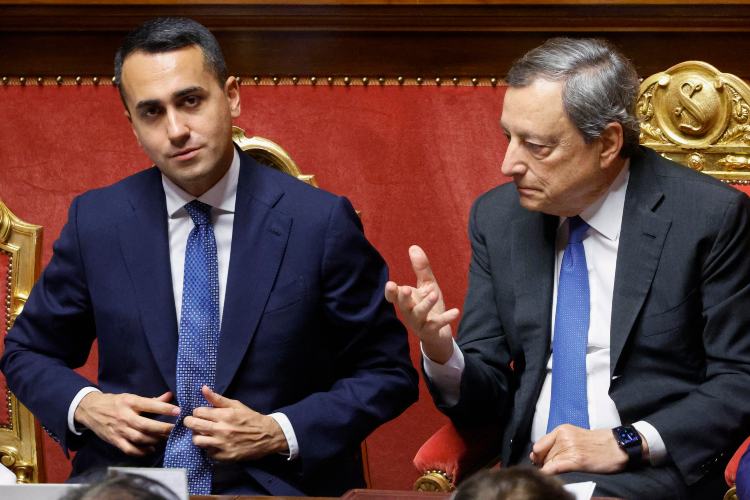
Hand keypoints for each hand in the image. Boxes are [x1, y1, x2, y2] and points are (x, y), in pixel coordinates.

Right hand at [75, 391, 178, 455]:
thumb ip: (151, 400)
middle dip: (163, 428)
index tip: (178, 411)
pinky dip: (142, 451)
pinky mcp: (115, 440)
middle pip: (146, 425)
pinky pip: (130, 449)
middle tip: (175, 429)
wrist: (90, 410)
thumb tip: (170, 396)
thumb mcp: (131, 397)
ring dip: (155, 440)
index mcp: (130, 402)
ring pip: (139, 438)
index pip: (150, 405)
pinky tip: (151, 449)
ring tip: (166, 438)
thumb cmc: (115, 402)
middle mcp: (125, 416)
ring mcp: (119, 430)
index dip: (165, 408)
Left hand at [184, 386, 287, 461]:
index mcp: (224, 415)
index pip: (198, 412)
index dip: (197, 412)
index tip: (200, 413)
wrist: (267, 436)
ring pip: (197, 441)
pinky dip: (208, 448)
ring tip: (203, 434)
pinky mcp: (225, 456)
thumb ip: (218, 399)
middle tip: (193, 422)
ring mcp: (222, 444)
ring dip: (197, 436)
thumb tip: (203, 389)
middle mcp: (222, 430)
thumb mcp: (236, 405)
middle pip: (194, 425)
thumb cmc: (251, 418)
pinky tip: (214, 443)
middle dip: (190, 422)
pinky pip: (207, 452)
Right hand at [384, 245, 459, 363]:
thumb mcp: (427, 285)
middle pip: (403, 305)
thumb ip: (420, 268)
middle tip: (406, 288)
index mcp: (406, 300)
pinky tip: (456, 311)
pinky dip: (446, 318)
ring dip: (426, 304)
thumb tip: (413, 247)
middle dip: (403, 297)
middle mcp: (409, 312)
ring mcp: (420, 322)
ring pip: (420, 314)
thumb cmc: (429, 305)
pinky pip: (438, 324)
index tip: (390, 284)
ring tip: (434, 294)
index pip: (393, 296)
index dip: (390, 292)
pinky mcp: (432, 329)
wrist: (438, 333)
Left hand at [530, 424, 627, 474]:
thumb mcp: (574, 436)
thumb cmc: (598, 444)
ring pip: (547, 463)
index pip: (538, 445)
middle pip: (542, 455)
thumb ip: (556, 443)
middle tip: (554, 468)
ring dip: (549, 470)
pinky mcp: (577, 460)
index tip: (541, 463)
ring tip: (562, 471)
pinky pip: (554, 468)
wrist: (619, 446)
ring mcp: (569, 448)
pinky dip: (549, 473)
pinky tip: (552, 476)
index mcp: (561, 430)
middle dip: (544, 464)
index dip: (538, 457)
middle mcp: (563, 437)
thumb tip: (535, 455)